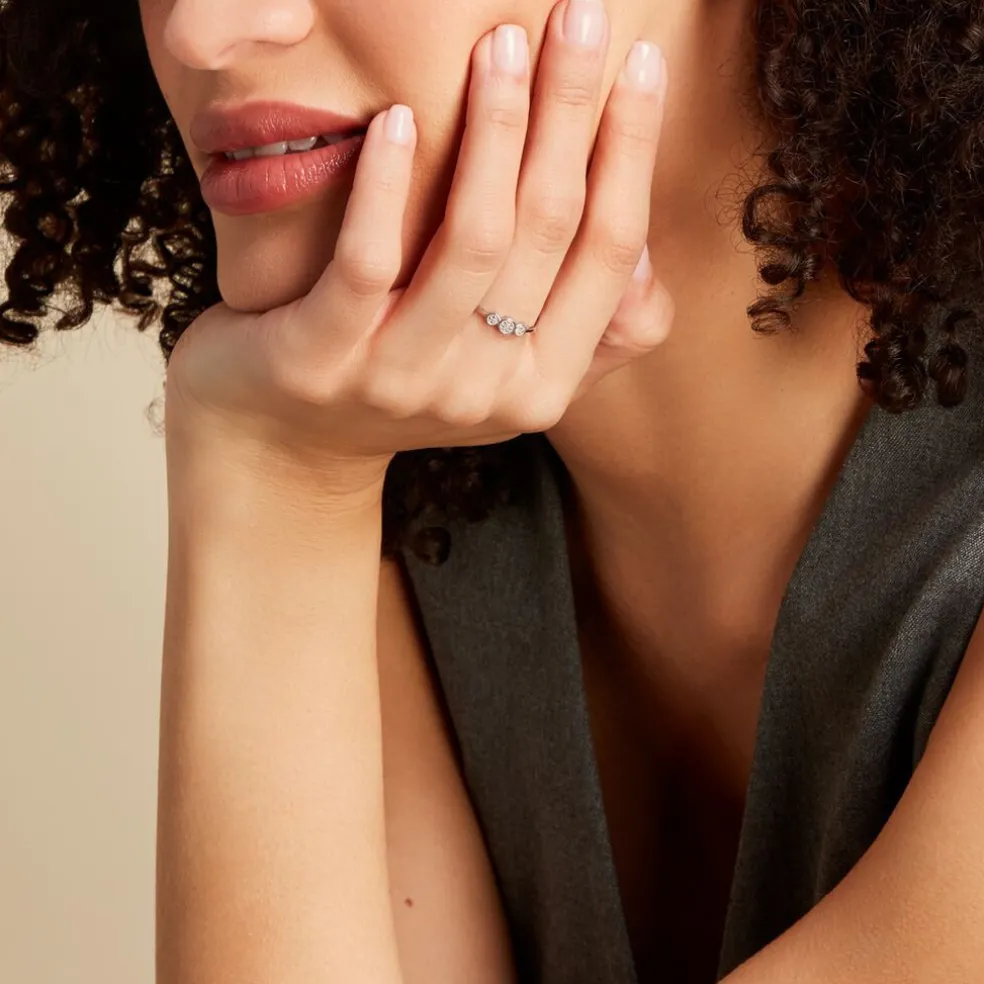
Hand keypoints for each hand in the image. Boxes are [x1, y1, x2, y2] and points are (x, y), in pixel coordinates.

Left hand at [166, 0, 672, 483]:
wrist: (284, 446)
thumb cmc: (402, 385)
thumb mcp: (505, 377)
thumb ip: (584, 335)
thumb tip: (644, 259)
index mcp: (543, 387)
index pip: (609, 255)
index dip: (632, 152)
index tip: (642, 59)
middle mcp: (486, 392)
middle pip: (548, 230)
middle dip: (571, 110)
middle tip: (577, 12)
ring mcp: (404, 380)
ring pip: (472, 240)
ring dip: (494, 130)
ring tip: (499, 45)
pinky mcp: (325, 360)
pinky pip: (368, 264)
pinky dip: (388, 187)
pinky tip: (399, 120)